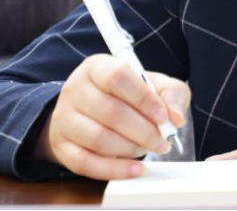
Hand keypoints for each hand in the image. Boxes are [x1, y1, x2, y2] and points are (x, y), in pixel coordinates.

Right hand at [33, 54, 190, 179]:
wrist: (93, 111)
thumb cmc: (129, 95)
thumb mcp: (155, 85)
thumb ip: (171, 94)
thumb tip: (176, 118)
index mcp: (96, 66)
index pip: (117, 77)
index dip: (143, 99)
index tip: (163, 118)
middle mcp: (74, 89)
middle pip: (110, 112)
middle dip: (143, 131)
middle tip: (162, 142)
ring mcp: (63, 118)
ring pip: (98, 139)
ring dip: (130, 149)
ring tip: (146, 149)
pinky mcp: (60, 145)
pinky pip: (85, 163)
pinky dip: (114, 170)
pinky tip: (135, 170)